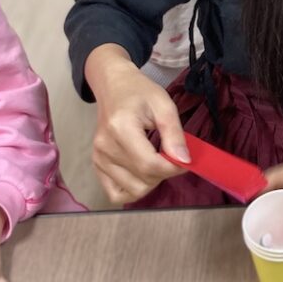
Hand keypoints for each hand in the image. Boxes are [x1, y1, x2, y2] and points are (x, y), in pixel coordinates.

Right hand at [86, 45, 189, 203]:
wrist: (113, 87)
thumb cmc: (140, 92)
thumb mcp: (164, 105)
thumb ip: (174, 134)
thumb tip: (184, 161)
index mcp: (120, 129)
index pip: (149, 164)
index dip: (173, 168)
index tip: (185, 160)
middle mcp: (105, 148)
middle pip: (143, 179)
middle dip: (165, 173)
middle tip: (171, 155)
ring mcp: (98, 159)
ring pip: (133, 190)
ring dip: (152, 181)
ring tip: (157, 161)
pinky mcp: (97, 166)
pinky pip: (116, 194)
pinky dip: (134, 189)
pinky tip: (142, 173)